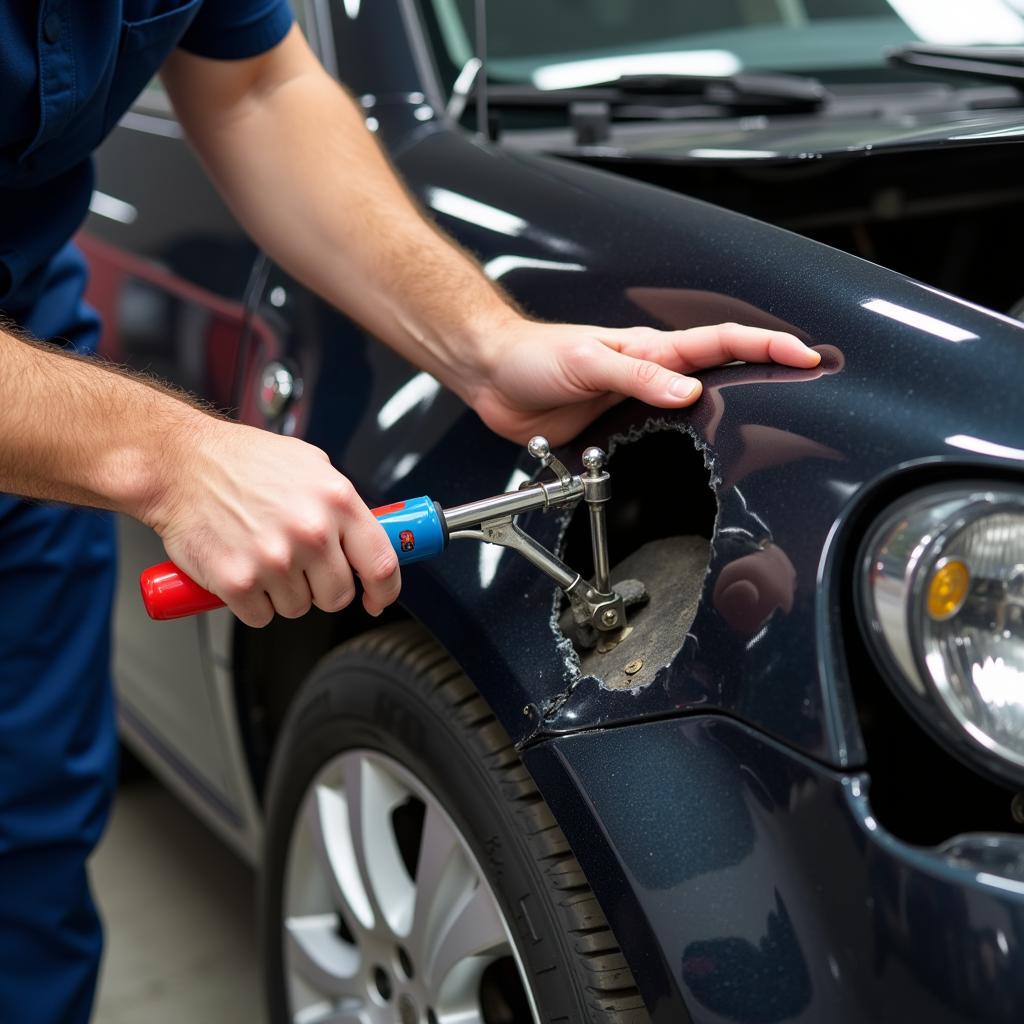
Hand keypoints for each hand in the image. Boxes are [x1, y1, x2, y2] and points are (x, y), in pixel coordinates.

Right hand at [146, 418, 399, 626]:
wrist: (179, 464)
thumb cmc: (242, 461)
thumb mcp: (310, 465)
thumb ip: (342, 504)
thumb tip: (367, 537)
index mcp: (337, 501)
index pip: (382, 563)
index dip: (384, 590)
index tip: (378, 598)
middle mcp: (311, 531)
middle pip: (339, 595)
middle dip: (322, 588)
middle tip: (300, 566)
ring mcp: (274, 559)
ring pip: (298, 607)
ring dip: (283, 593)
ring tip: (262, 556)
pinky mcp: (238, 582)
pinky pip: (261, 616)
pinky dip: (251, 602)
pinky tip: (241, 568)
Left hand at [467, 318, 821, 444]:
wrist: (493, 376)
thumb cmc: (533, 356)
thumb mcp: (586, 361)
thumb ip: (636, 377)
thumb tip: (686, 393)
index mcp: (649, 352)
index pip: (720, 343)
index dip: (765, 345)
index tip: (805, 353)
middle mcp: (650, 376)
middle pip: (722, 372)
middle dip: (768, 371)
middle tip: (810, 379)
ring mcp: (636, 403)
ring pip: (698, 408)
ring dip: (736, 409)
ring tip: (775, 419)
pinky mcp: (617, 430)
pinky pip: (662, 437)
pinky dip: (688, 444)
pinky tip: (702, 455)